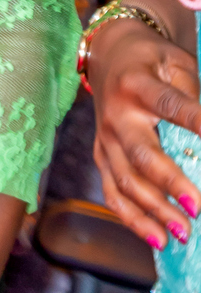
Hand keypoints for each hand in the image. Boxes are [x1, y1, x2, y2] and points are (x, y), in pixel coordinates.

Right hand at [90, 17, 200, 248]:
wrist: (108, 53)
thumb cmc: (152, 60)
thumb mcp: (176, 62)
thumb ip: (193, 93)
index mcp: (138, 84)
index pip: (172, 106)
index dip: (198, 123)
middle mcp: (117, 114)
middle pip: (141, 154)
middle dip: (170, 183)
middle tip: (198, 207)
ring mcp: (105, 137)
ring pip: (124, 181)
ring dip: (154, 211)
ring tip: (184, 234)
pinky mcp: (102, 154)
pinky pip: (112, 192)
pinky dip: (133, 219)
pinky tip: (157, 239)